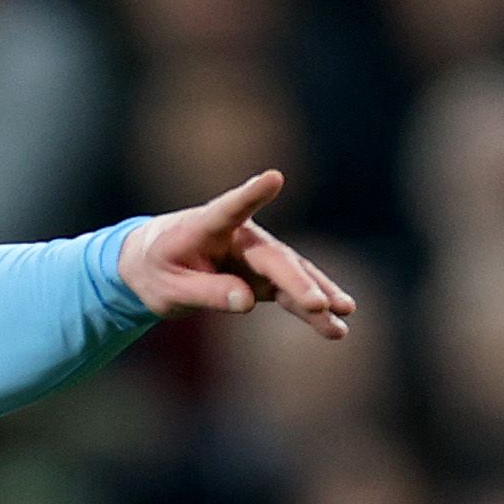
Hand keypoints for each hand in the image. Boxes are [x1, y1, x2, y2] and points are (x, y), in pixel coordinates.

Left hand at [118, 170, 356, 338]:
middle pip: (273, 258)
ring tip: (344, 313)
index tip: (273, 177)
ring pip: (293, 274)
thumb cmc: (158, 269)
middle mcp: (240, 236)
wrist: (158, 264)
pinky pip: (292, 294)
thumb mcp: (167, 288)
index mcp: (205, 226)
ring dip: (318, 294)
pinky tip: (337, 326)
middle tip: (320, 305)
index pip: (229, 208)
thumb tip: (248, 302)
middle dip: (298, 282)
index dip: (251, 194)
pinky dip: (312, 310)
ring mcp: (258, 257)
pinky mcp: (266, 278)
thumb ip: (205, 291)